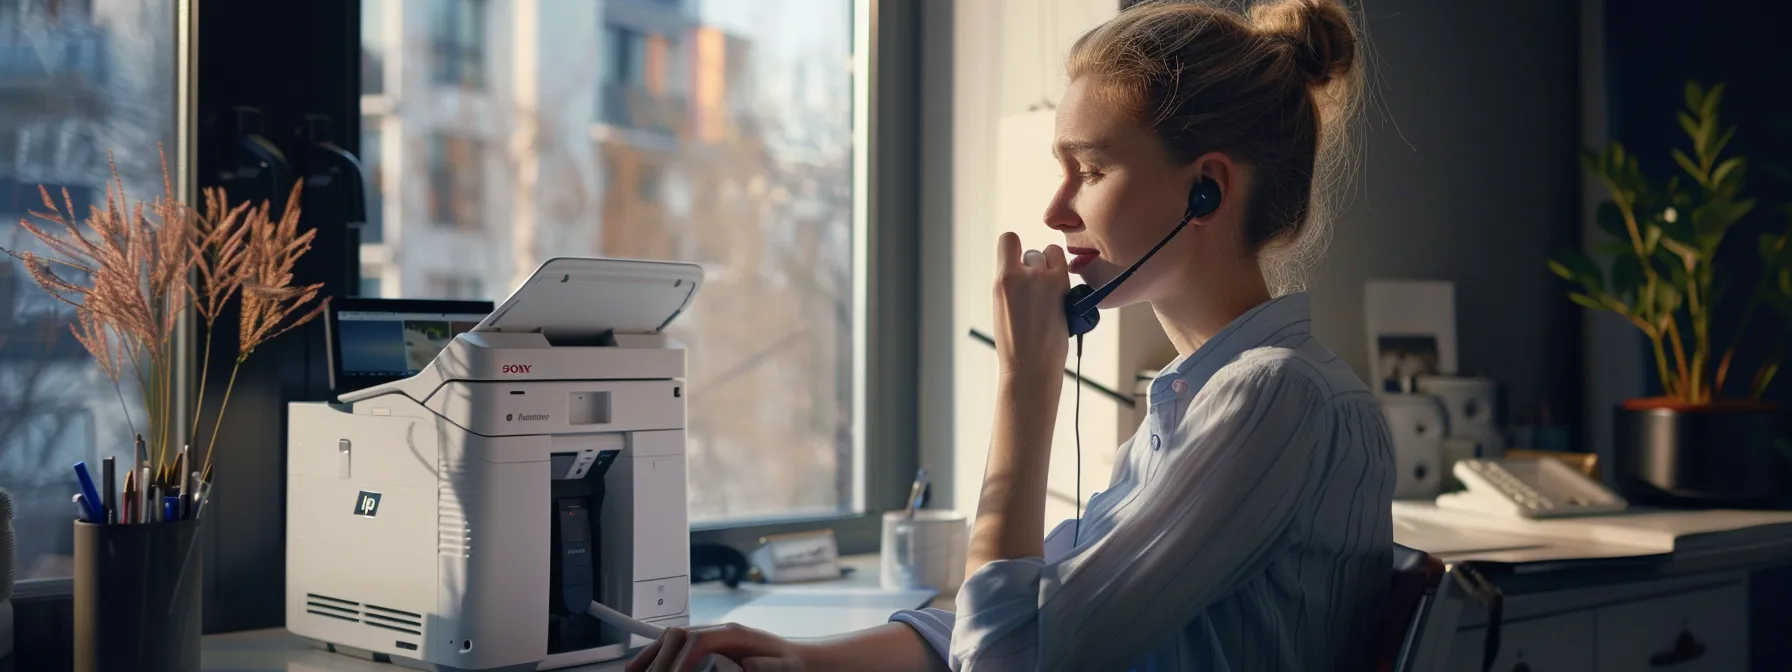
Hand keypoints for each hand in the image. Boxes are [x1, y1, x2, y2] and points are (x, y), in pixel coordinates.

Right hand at [626, 623, 807, 671]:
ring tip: (636, 669)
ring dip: (656, 654)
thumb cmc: (795, 665)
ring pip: (677, 640)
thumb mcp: (783, 668)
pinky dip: (667, 656)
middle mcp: (724, 632)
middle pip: (680, 636)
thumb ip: (766, 666)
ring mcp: (719, 639)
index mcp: (737, 635)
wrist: (807, 662)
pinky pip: (686, 648)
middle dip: (656, 653)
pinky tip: (655, 667)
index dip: (680, 661)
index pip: (698, 643)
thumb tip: (750, 665)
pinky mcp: (718, 649)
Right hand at [992, 232, 1070, 377]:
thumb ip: (1011, 281)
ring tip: (1047, 294)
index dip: (1014, 249)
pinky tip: (1059, 292)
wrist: (1031, 365)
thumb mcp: (1001, 304)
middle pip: (1031, 253)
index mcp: (1003, 280)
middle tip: (1035, 292)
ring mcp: (1045, 279)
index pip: (1008, 240)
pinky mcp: (1063, 287)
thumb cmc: (1015, 341)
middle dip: (1033, 267)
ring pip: (1048, 255)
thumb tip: (1024, 266)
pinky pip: (1063, 263)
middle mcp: (1023, 275)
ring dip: (1049, 268)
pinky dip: (1061, 272)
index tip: (1018, 264)